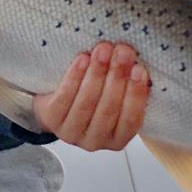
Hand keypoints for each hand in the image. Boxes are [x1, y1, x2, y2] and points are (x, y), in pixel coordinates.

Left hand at [32, 42, 149, 150]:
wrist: (56, 102)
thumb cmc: (93, 98)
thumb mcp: (115, 98)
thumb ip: (127, 87)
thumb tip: (137, 62)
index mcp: (117, 139)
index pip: (131, 121)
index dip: (136, 95)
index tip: (139, 69)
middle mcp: (95, 141)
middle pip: (108, 109)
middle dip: (118, 77)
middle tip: (123, 52)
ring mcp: (72, 133)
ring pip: (86, 103)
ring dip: (97, 73)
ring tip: (103, 51)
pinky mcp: (52, 121)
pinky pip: (64, 97)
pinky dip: (75, 76)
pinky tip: (83, 59)